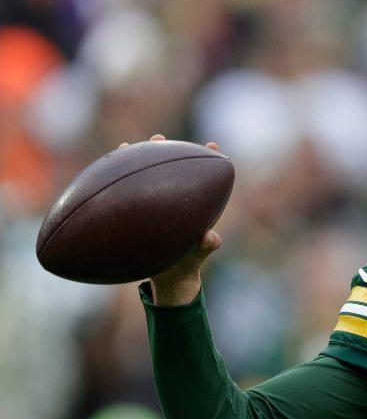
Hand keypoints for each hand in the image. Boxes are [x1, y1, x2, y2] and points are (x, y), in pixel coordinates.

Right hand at [121, 134, 222, 305]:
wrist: (168, 280)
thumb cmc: (186, 266)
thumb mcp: (196, 258)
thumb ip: (206, 248)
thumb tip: (211, 237)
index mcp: (194, 207)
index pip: (203, 179)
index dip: (208, 160)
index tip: (212, 144)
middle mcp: (174, 201)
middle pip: (171, 171)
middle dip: (166, 152)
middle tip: (159, 139)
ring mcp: (154, 206)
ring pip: (146, 179)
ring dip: (137, 162)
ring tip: (128, 146)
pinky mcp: (137, 215)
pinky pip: (126, 198)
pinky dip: (117, 187)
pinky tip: (102, 176)